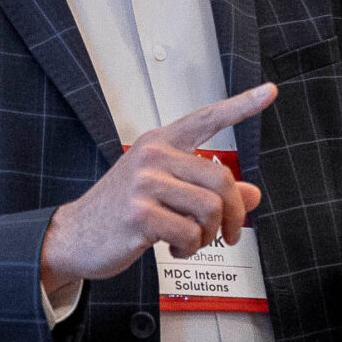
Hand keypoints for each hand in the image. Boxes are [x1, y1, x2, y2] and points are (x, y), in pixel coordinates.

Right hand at [40, 84, 276, 295]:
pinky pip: (189, 234)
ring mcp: (144, 183)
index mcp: (160, 143)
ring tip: (190, 242)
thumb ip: (206, 190)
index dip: (241, 105)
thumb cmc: (118, 213)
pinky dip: (189, 249)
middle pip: (221, 179)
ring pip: (209, 209)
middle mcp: (153, 156)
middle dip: (233, 214)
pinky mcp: (139, 213)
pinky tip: (173, 249)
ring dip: (207, 236)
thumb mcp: (165, 194)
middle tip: (230, 233)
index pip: (206, 119)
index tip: (268, 92)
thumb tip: (251, 194)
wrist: (73, 237)